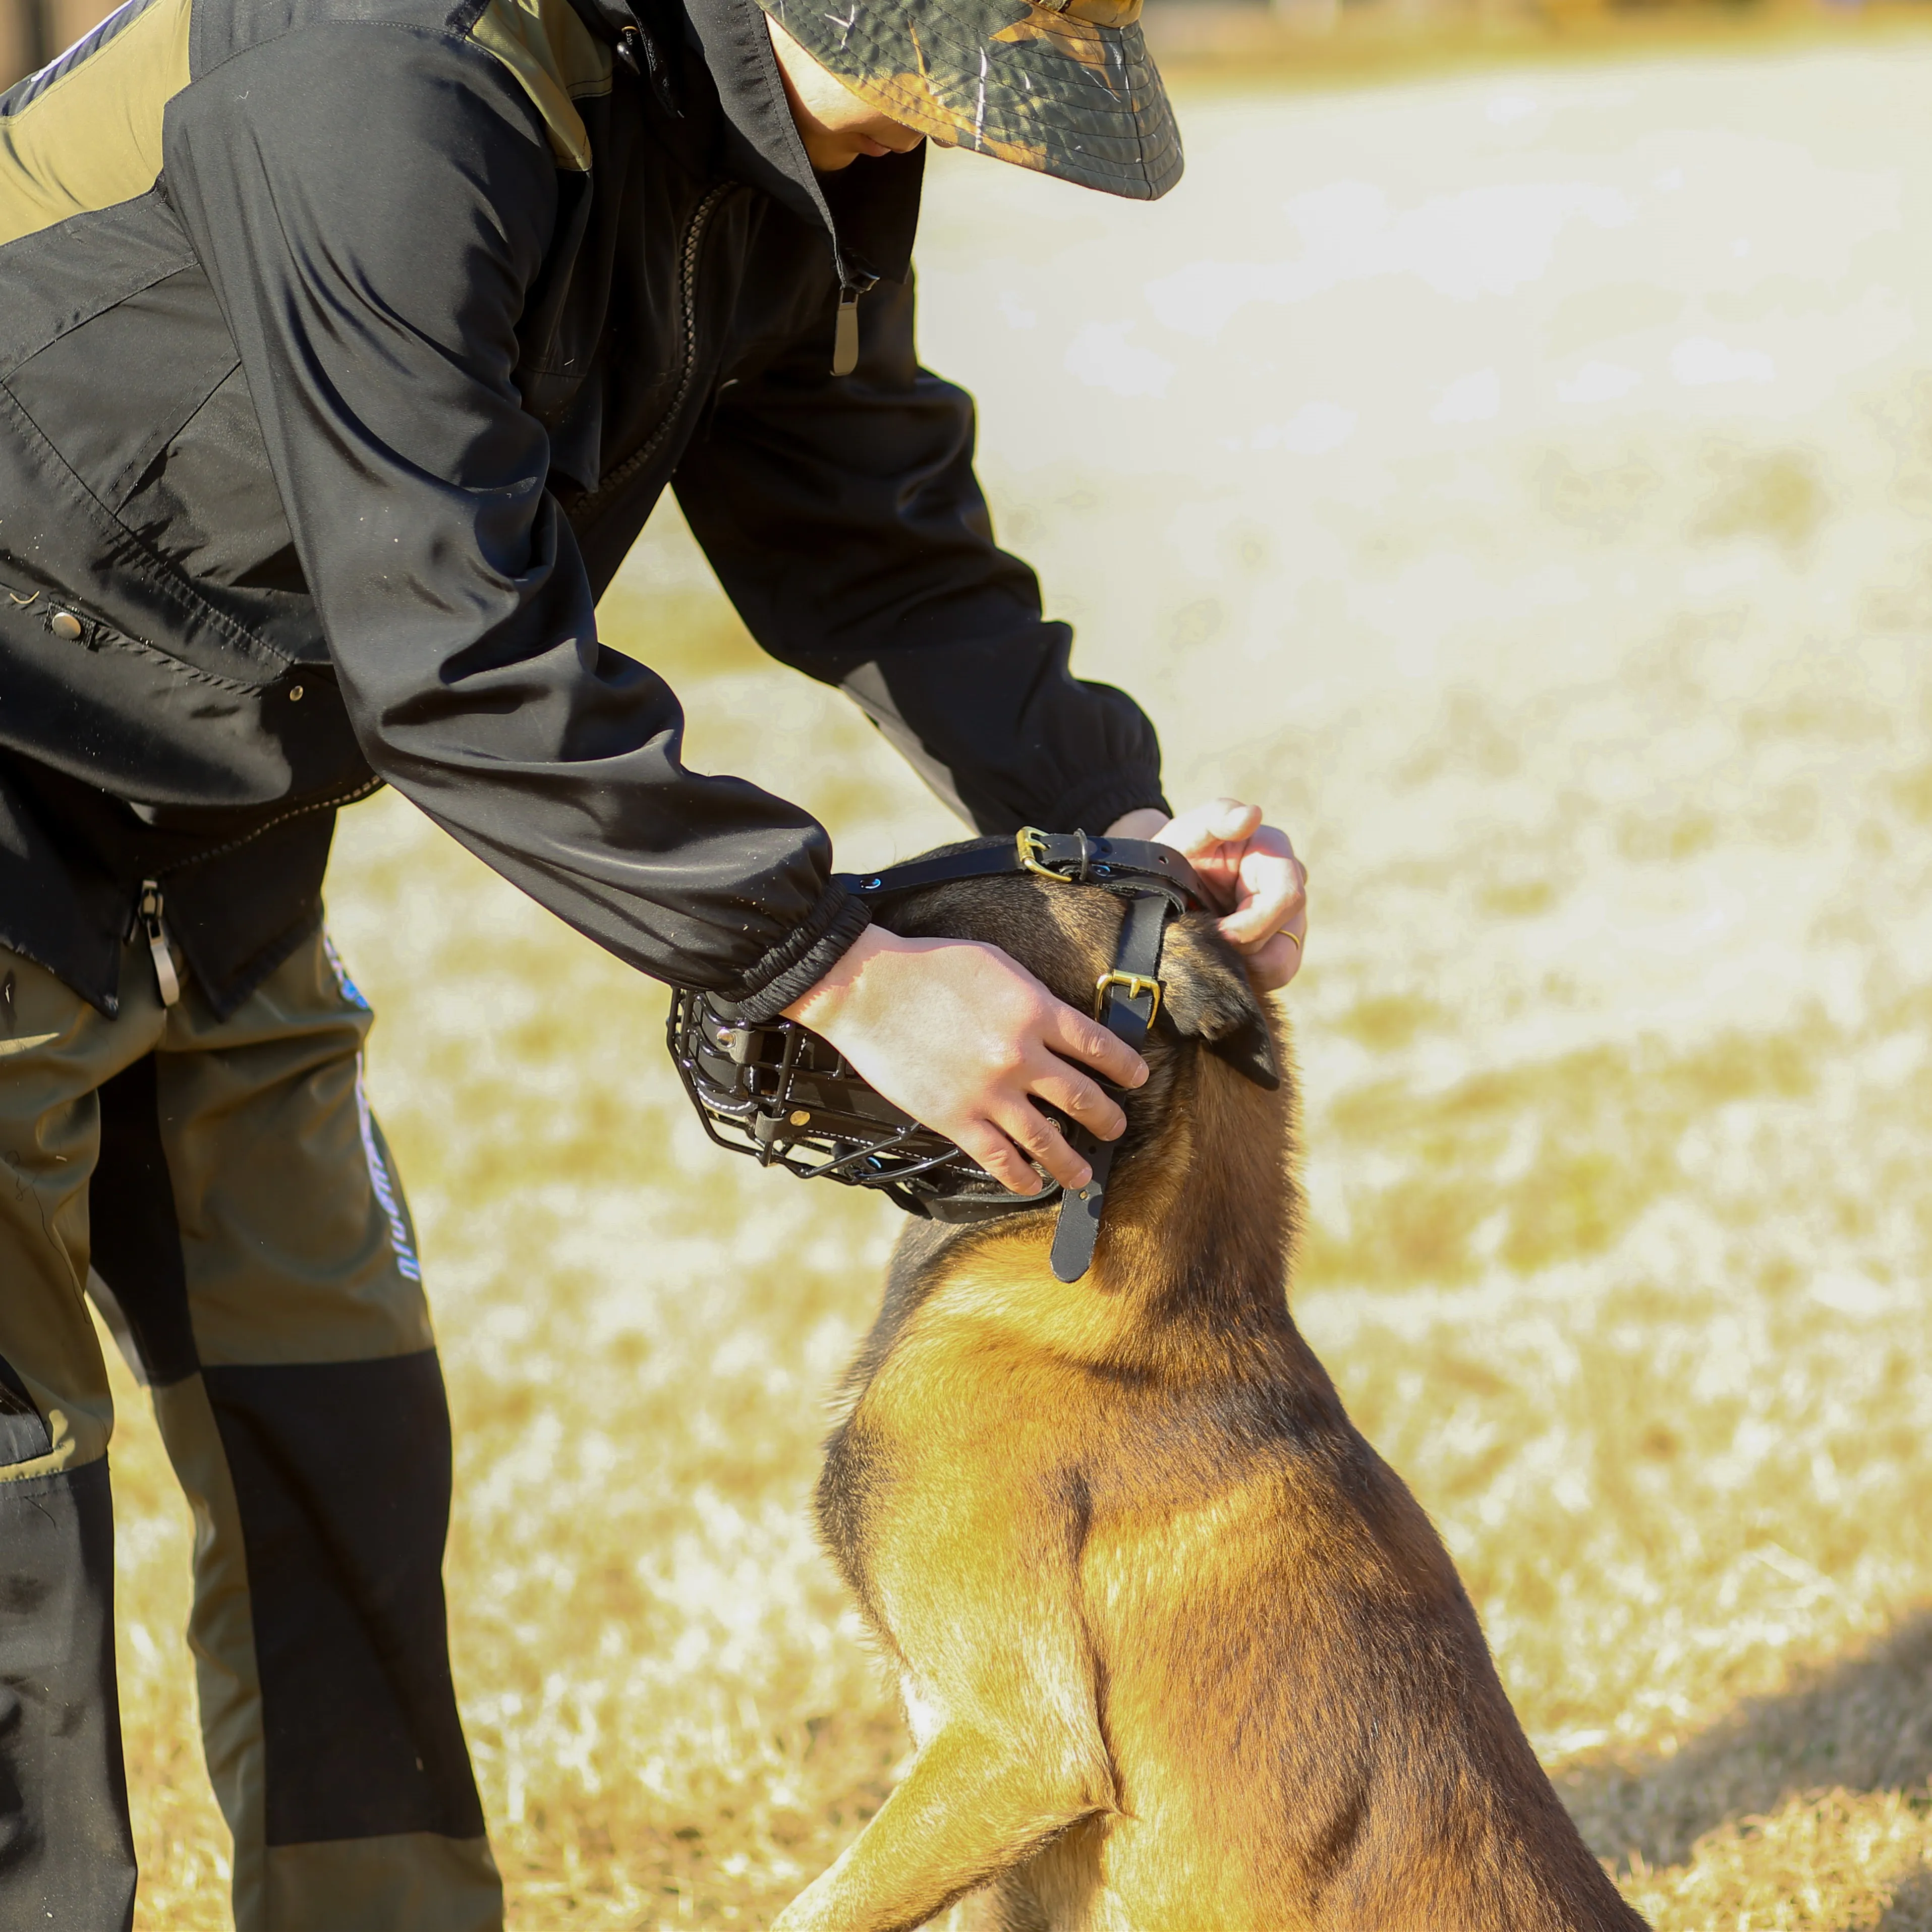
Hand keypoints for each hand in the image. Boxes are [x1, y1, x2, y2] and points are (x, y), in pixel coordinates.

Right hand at [782, 927, 1147, 1196]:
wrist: (867, 987)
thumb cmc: (927, 967)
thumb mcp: (996, 965)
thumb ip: (1033, 997)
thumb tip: (1057, 1022)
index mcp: (1035, 1010)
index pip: (1098, 1046)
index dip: (1124, 1066)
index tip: (1136, 1078)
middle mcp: (1020, 1055)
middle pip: (1083, 1097)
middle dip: (1108, 1118)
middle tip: (1116, 1127)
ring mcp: (989, 1091)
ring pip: (1049, 1139)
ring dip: (1074, 1161)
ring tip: (1085, 1173)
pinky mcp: (956, 1118)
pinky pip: (999, 1158)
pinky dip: (1021, 1176)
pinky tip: (1031, 1183)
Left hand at [1107, 799, 1307, 991]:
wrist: (1165, 880)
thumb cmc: (1178, 851)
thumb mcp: (1188, 831)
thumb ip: (1216, 818)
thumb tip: (1252, 815)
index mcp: (1275, 852)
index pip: (1286, 898)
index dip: (1252, 925)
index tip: (1215, 933)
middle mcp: (1291, 885)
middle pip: (1287, 938)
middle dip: (1244, 951)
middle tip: (1205, 949)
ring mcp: (1288, 918)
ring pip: (1284, 963)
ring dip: (1247, 969)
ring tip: (1210, 956)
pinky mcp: (1276, 945)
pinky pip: (1274, 974)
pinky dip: (1245, 976)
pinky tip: (1218, 963)